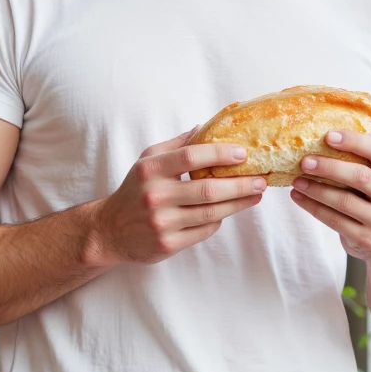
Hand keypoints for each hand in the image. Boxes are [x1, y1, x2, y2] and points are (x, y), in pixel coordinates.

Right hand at [90, 128, 265, 265]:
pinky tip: (228, 211)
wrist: (109, 231)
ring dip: (239, 204)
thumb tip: (204, 127)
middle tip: (261, 179)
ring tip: (256, 195)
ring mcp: (162, 223)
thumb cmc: (134, 191)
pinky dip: (219, 220)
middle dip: (240, 184)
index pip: (191, 157)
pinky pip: (204, 231)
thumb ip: (175, 145)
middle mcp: (155, 196)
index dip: (220, 154)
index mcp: (150, 170)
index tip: (243, 153)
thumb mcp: (146, 161)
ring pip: (211, 213)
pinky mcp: (168, 244)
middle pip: (208, 189)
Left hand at [289, 130, 370, 260]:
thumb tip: (322, 140)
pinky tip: (299, 197)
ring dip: (315, 189)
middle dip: (329, 167)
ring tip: (297, 180)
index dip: (353, 141)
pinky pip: (334, 220)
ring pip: (343, 201)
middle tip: (305, 161)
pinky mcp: (367, 239)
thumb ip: (365, 162)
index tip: (328, 136)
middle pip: (360, 176)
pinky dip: (313, 207)